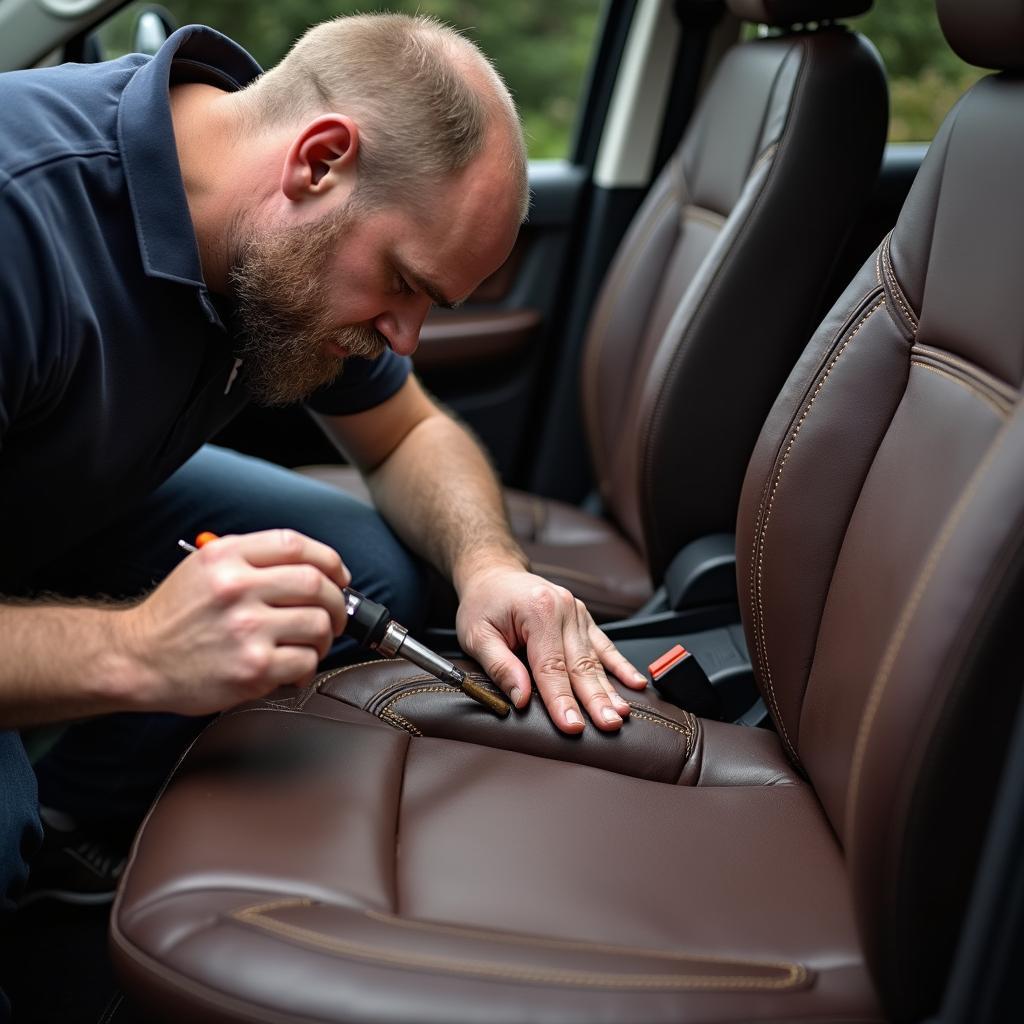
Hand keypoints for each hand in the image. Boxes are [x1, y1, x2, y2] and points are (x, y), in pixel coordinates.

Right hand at [115, 529, 348, 714]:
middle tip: (334, 615)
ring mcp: (246, 629)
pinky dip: (307, 666)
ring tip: (311, 644)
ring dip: (325, 637)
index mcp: (227, 558)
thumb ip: (252, 559)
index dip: (329, 560)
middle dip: (336, 601)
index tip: (339, 575)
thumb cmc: (173, 616)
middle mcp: (237, 588)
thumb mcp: (204, 567)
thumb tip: (311, 567)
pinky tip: (292, 668)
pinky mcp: (252, 668)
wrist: (136, 658)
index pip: (296, 545)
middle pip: (316, 583)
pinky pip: (305, 661)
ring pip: (318, 624)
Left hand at [455, 566, 648, 733]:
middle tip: (608, 725)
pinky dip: (620, 666)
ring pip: (595, 659)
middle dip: (595, 699)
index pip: (551, 666)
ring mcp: (578, 613)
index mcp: (538, 610)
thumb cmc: (483, 604)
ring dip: (610, 689)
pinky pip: (604, 646)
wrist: (493, 574)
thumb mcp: (476, 635)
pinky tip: (636, 684)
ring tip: (622, 714)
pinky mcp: (584, 619)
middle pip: (581, 664)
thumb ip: (500, 666)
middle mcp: (564, 609)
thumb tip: (520, 698)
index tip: (572, 726)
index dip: (561, 699)